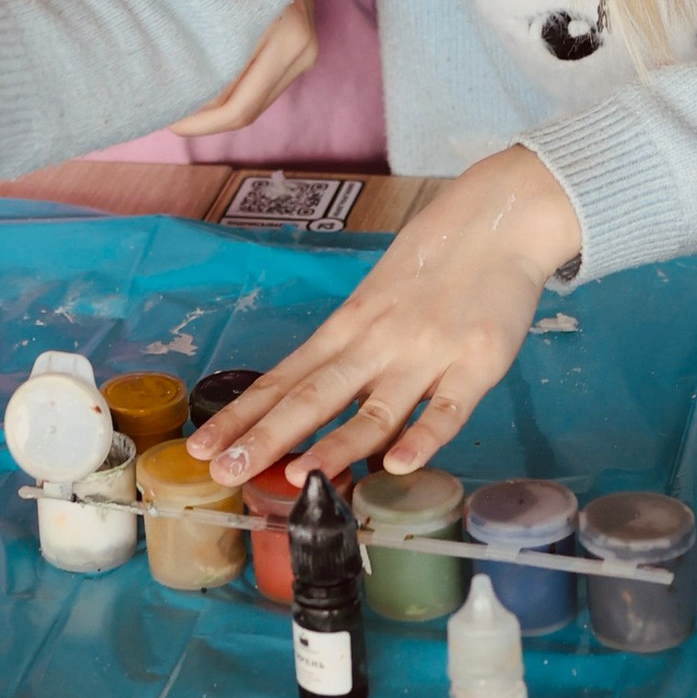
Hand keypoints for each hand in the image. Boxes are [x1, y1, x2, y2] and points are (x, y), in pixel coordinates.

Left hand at [170, 0, 317, 136]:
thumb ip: (200, 40)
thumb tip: (172, 91)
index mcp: (284, 35)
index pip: (236, 105)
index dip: (196, 120)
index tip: (163, 114)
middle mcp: (301, 48)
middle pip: (246, 110)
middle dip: (203, 119)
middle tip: (166, 114)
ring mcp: (307, 51)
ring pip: (254, 103)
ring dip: (217, 108)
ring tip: (181, 100)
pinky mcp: (303, 52)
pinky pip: (261, 87)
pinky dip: (231, 91)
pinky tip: (206, 85)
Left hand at [189, 145, 579, 489]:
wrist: (495, 220)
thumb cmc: (432, 264)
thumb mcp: (375, 302)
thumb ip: (350, 355)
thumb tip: (311, 410)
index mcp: (346, 329)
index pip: (283, 379)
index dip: (242, 417)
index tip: (201, 448)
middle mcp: (375, 343)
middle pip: (313, 396)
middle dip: (266, 437)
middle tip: (223, 471)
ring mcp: (425, 355)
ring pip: (374, 409)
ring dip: (334, 445)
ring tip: (297, 477)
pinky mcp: (474, 365)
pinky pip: (446, 409)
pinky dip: (423, 437)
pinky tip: (399, 464)